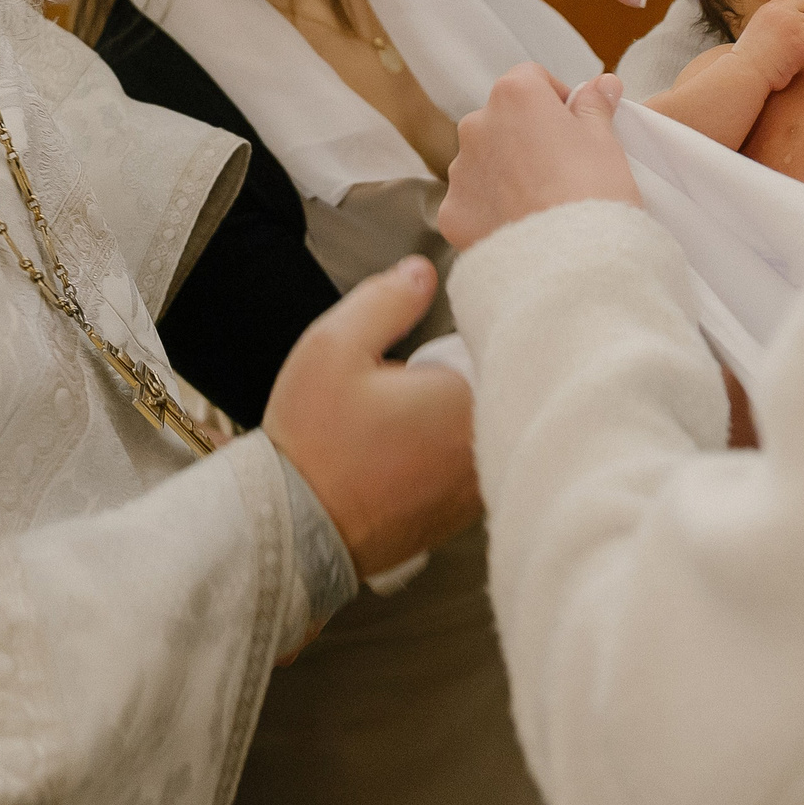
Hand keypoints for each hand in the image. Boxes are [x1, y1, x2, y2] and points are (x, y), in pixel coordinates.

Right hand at [264, 258, 481, 578]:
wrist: (294, 531)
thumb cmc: (314, 442)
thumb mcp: (335, 346)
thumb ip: (387, 300)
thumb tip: (423, 273)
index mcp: (470, 402)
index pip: (509, 345)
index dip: (484, 326)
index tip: (456, 326)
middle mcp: (488, 450)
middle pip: (507, 389)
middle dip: (480, 368)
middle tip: (434, 363)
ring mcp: (481, 489)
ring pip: (496, 429)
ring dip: (472, 412)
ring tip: (421, 406)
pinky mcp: (463, 515)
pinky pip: (479, 466)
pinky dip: (458, 450)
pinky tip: (418, 445)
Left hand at [439, 65, 640, 249]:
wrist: (568, 262)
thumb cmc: (591, 193)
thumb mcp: (605, 141)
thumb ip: (594, 106)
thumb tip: (601, 84)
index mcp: (514, 96)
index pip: (531, 79)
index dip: (556, 100)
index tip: (574, 125)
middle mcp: (476, 126)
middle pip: (502, 120)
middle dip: (527, 137)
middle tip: (562, 169)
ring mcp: (459, 171)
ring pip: (484, 161)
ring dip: (506, 172)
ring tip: (541, 203)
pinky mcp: (452, 212)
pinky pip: (472, 202)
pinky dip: (491, 210)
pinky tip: (521, 227)